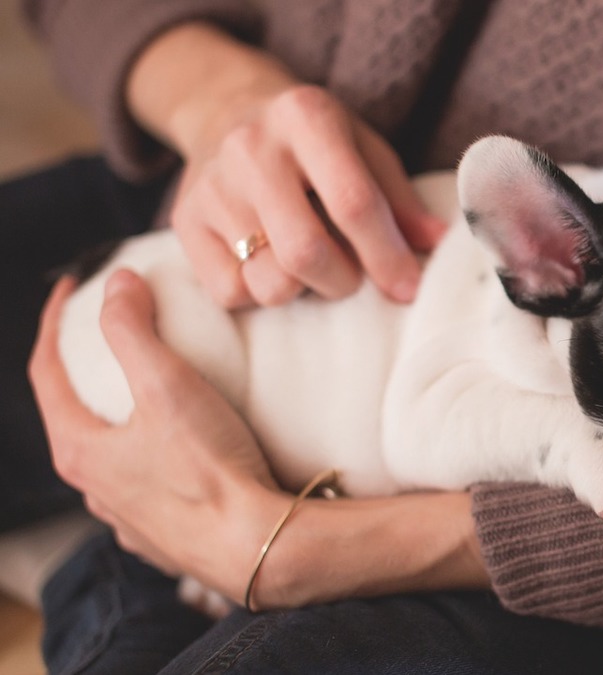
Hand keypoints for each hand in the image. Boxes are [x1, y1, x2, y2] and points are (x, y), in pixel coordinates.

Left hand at [30, 272, 489, 606]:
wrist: (258, 546)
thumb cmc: (210, 469)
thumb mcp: (168, 386)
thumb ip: (134, 330)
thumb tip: (118, 283)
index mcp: (80, 451)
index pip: (45, 373)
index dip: (54, 323)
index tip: (72, 289)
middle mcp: (94, 490)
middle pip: (74, 416)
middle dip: (86, 372)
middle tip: (111, 338)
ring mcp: (128, 518)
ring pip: (111, 457)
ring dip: (120, 419)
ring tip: (150, 394)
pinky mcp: (164, 537)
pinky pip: (147, 487)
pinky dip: (153, 457)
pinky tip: (181, 452)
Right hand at [129, 23, 445, 307]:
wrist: (224, 108)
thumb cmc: (313, 140)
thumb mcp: (364, 149)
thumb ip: (400, 200)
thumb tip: (439, 244)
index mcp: (307, 118)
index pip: (353, 203)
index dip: (386, 255)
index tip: (407, 288)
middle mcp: (251, 148)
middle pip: (305, 252)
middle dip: (343, 281)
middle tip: (352, 276)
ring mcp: (211, 186)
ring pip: (268, 281)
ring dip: (302, 290)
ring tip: (310, 265)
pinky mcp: (184, 221)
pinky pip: (230, 292)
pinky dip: (259, 292)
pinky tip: (269, 263)